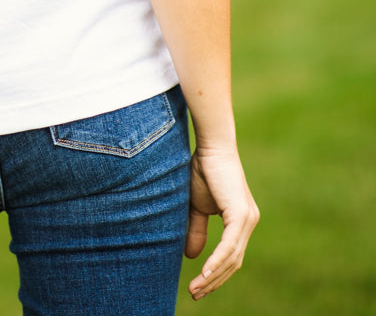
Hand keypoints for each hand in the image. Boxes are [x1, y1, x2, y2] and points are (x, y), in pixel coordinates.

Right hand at [185, 146, 258, 299]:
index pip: (231, 256)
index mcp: (241, 221)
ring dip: (213, 277)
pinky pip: (229, 246)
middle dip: (214, 282)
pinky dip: (217, 261)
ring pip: (231, 258)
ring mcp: (247, 219)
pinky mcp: (241, 214)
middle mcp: (249, 222)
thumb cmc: (203, 170)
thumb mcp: (196, 206)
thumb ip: (197, 230)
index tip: (198, 288)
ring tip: (195, 289)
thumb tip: (192, 257)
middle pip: (233, 263)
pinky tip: (205, 273)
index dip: (215, 274)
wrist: (210, 146)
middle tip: (194, 294)